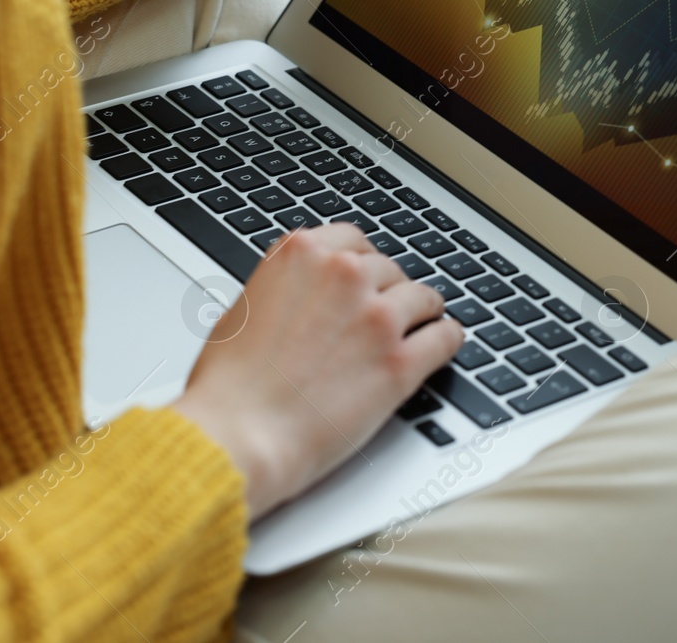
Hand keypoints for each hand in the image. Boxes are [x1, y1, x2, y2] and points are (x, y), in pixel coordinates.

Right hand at [171, 224, 461, 518]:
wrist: (237, 435)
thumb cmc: (230, 385)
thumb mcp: (245, 308)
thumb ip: (285, 288)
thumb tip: (306, 294)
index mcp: (301, 254)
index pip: (353, 241)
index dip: (363, 264)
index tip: (367, 278)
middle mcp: (343, 276)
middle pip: (389, 269)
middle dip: (386, 292)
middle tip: (381, 317)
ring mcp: (376, 317)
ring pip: (423, 298)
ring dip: (421, 313)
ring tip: (421, 326)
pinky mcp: (400, 363)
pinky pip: (445, 337)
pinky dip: (446, 340)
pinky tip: (442, 345)